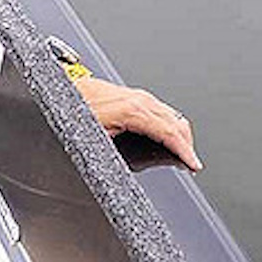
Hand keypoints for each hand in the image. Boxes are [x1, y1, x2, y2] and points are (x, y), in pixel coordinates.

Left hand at [75, 77, 201, 171]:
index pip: (170, 132)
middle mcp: (141, 100)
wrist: (68, 88)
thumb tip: (123, 173)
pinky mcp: (136, 97)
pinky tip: (169, 138)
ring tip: (184, 153)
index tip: (193, 165)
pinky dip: (171, 126)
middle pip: (177, 123)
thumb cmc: (78, 110)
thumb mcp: (97, 137)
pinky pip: (163, 111)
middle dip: (188, 144)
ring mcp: (140, 97)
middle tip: (191, 164)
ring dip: (181, 135)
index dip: (185, 150)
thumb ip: (115, 153)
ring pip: (173, 115)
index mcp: (135, 111)